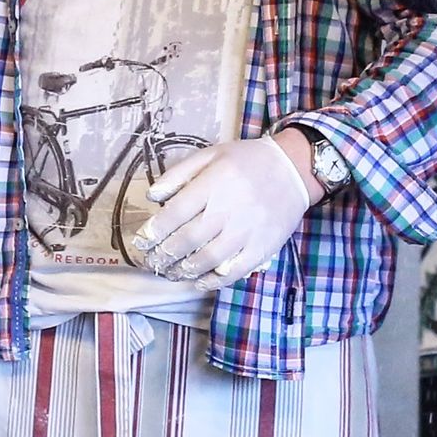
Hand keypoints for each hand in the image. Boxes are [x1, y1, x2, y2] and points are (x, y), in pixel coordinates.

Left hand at [129, 138, 310, 291]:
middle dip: (164, 254)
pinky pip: (234, 271)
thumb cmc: (247, 161)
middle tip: (152, 260)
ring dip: (183, 270)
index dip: (155, 230)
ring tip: (170, 271)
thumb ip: (179, 173)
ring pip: (208, 259)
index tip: (143, 239)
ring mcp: (247, 231)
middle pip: (188, 239)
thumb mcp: (211, 155)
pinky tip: (198, 281)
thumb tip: (153, 196)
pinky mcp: (262, 248)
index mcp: (214, 184)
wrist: (293, 170)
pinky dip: (213, 281)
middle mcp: (229, 209)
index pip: (176, 213)